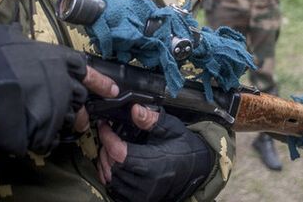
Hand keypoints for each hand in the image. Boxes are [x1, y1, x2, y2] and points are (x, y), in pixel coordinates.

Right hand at [0, 23, 117, 154]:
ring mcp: (55, 108)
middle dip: (79, 105)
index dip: (97, 80)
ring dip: (63, 123)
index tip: (112, 89)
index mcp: (56, 58)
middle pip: (79, 96)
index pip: (85, 69)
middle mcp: (61, 82)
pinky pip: (51, 139)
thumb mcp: (3, 36)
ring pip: (69, 118)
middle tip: (79, 115)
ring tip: (54, 126)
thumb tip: (17, 31)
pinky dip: (45, 139)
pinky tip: (35, 138)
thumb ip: (16, 35)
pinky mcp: (45, 131)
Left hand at [98, 107, 214, 201]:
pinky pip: (115, 190)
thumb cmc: (184, 147)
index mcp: (154, 165)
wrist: (197, 168)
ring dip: (106, 162)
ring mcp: (143, 195)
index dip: (108, 138)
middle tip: (107, 135)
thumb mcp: (170, 128)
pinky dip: (111, 176)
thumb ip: (151, 119)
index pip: (119, 153)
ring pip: (111, 179)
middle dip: (105, 148)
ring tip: (109, 148)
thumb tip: (135, 109)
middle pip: (112, 166)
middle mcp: (147, 184)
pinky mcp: (140, 200)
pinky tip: (114, 164)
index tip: (104, 126)